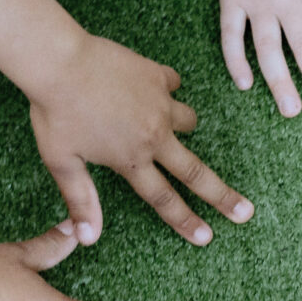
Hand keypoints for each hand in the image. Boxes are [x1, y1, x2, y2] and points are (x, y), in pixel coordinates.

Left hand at [26, 31, 250, 244]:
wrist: (60, 61)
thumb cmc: (55, 112)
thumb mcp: (62, 162)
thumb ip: (80, 200)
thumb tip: (88, 239)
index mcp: (130, 159)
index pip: (164, 199)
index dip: (186, 221)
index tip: (207, 238)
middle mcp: (153, 135)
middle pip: (195, 172)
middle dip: (222, 196)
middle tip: (246, 212)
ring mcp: (160, 104)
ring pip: (189, 121)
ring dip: (184, 128)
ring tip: (169, 126)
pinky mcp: (157, 76)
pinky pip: (172, 84)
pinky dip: (165, 88)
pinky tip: (151, 87)